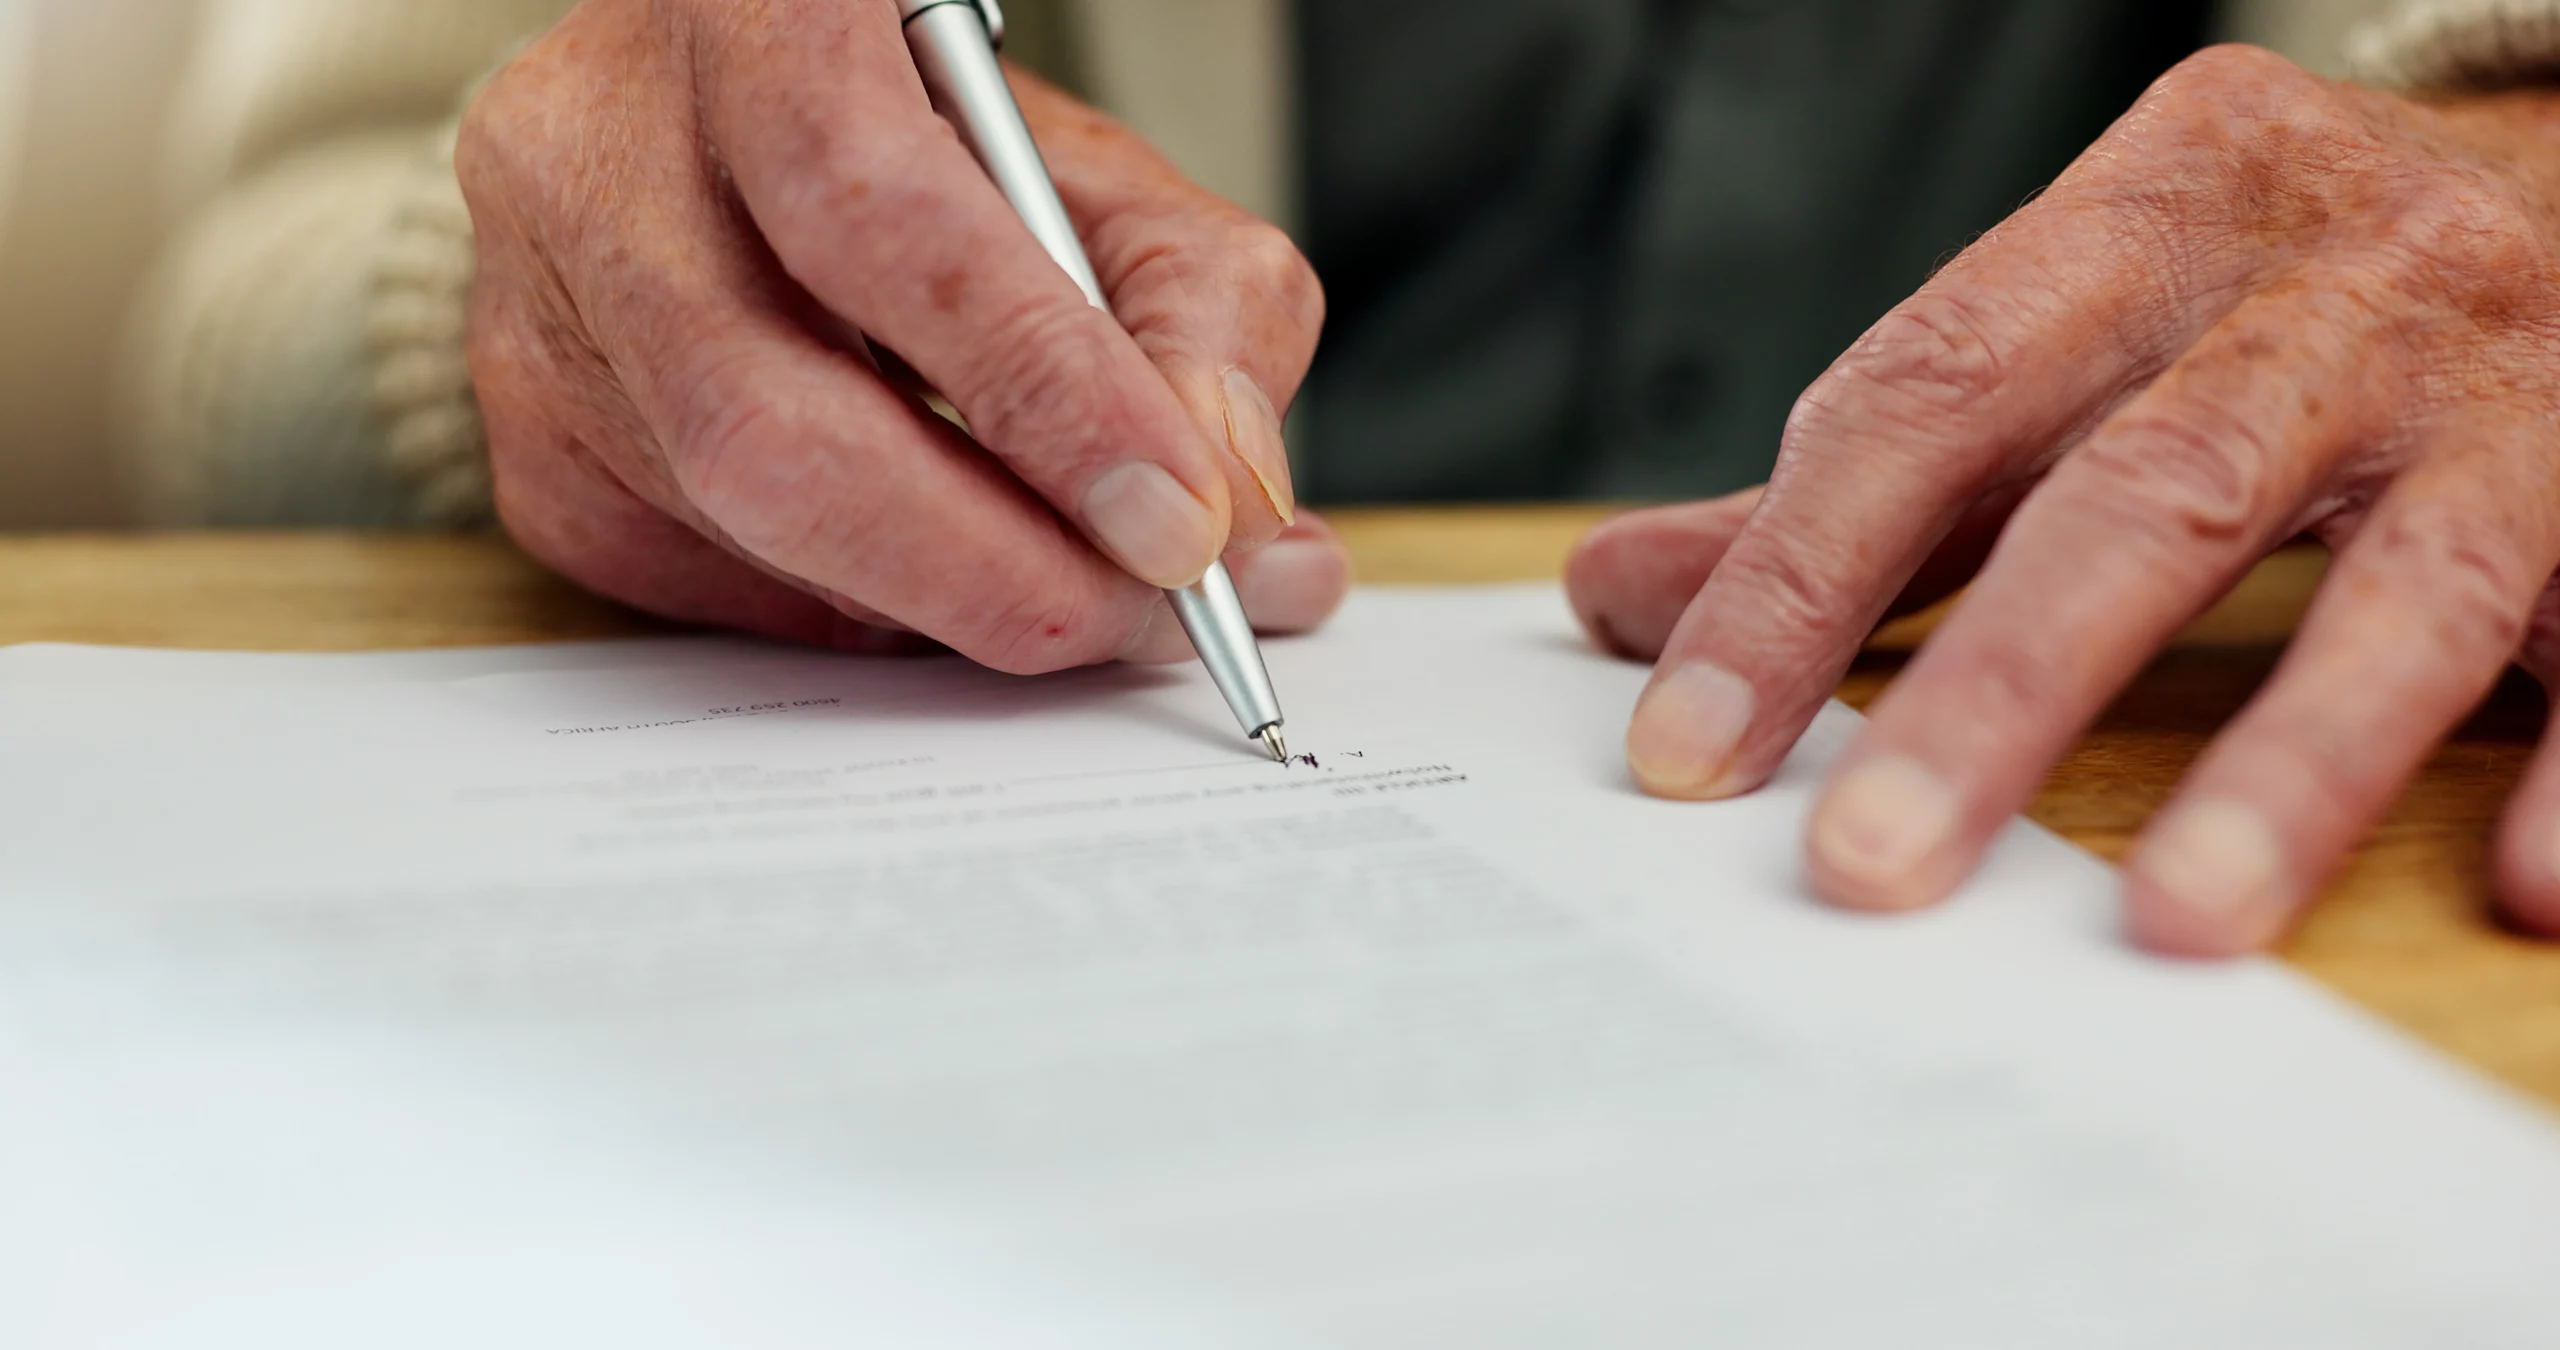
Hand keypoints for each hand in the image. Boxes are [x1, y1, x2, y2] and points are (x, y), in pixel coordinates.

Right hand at [456, 0, 1346, 670]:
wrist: (737, 146)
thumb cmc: (931, 160)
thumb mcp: (1101, 185)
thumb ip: (1203, 321)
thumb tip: (1244, 530)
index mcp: (754, 23)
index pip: (873, 211)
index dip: (1038, 388)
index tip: (1175, 520)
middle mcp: (596, 158)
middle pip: (767, 417)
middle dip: (989, 559)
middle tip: (1140, 615)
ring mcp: (535, 313)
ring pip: (741, 520)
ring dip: (949, 595)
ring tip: (1079, 592)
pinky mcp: (531, 453)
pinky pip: (710, 586)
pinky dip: (861, 604)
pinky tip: (932, 564)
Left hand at [1566, 45, 2559, 954]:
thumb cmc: (2269, 286)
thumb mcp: (2067, 328)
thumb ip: (1861, 473)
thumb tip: (1609, 592)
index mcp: (2155, 209)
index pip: (1932, 394)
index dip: (1797, 576)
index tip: (1687, 749)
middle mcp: (2344, 276)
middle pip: (2150, 489)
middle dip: (2001, 687)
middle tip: (1874, 865)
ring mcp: (2523, 378)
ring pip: (2408, 576)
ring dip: (2292, 755)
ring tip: (2174, 922)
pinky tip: (2511, 890)